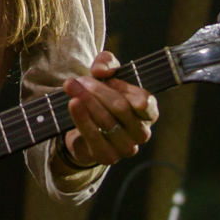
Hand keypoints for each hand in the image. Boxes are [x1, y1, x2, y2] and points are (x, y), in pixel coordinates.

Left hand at [59, 50, 158, 168]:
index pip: (144, 101)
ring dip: (86, 100)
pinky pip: (93, 135)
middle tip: (80, 80)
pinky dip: (81, 117)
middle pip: (120, 108)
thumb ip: (107, 62)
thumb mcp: (107, 72)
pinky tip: (72, 103)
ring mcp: (126, 148)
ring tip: (70, 86)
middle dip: (98, 90)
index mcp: (149, 113)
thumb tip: (101, 70)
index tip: (105, 76)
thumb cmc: (103, 95)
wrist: (85, 124)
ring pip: (106, 121)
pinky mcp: (107, 157)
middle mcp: (142, 133)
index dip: (123, 87)